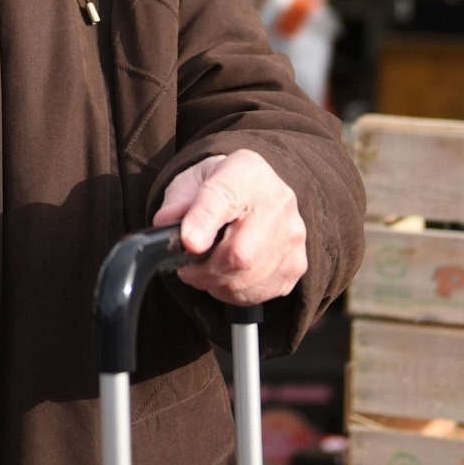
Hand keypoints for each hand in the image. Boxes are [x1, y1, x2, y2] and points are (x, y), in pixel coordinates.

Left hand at [151, 150, 306, 304]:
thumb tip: (167, 226)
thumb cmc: (221, 187)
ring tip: (206, 270)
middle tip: (186, 268)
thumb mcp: (191, 181)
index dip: (204, 222)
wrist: (257, 190)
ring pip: (248, 278)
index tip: (189, 243)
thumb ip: (177, 203)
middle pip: (240, 253)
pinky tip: (228, 276)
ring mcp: (292, 235)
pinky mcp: (296, 263)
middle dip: (204, 270)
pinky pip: (259, 292)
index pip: (224, 197)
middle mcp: (278, 201)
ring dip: (217, 283)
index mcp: (245, 172)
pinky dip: (235, 292)